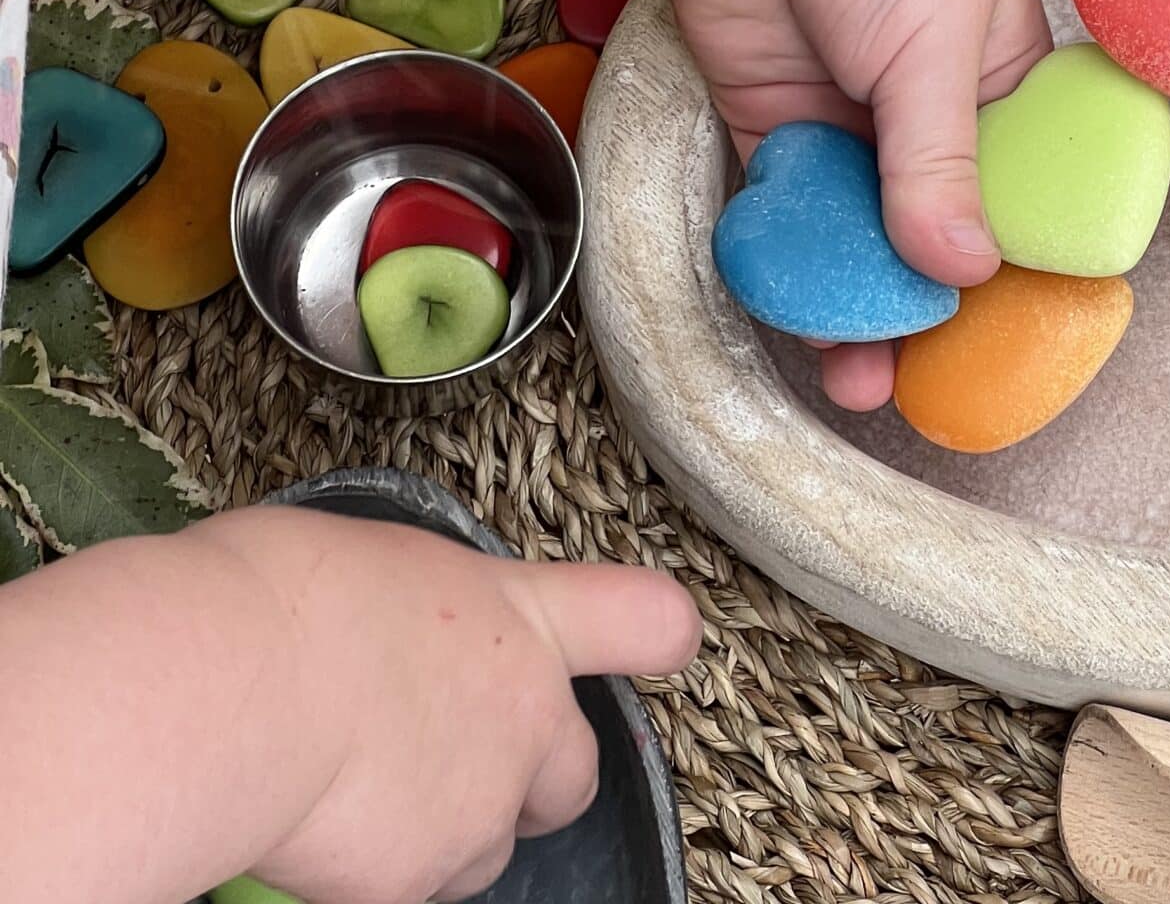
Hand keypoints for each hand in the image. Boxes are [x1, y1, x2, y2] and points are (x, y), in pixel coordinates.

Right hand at [0, 506, 701, 903]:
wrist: (238, 685)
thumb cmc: (280, 594)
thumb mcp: (371, 564)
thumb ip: (410, 612)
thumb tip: (371, 638)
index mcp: (514, 615)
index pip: (639, 619)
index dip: (655, 632)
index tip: (665, 637)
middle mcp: (520, 716)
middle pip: (573, 775)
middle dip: (532, 783)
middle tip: (452, 761)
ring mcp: (477, 810)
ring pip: (484, 851)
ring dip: (442, 835)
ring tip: (353, 794)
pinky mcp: (414, 886)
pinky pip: (403, 893)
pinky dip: (369, 877)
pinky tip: (312, 835)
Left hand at [664, 0, 1050, 408]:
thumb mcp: (938, 49)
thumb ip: (940, 168)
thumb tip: (963, 271)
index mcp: (1001, 76)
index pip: (1022, 190)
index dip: (1018, 264)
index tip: (1011, 340)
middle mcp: (927, 105)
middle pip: (936, 224)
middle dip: (930, 302)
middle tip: (923, 382)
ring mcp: (849, 114)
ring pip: (860, 229)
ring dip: (860, 301)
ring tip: (860, 377)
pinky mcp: (773, 119)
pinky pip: (791, 209)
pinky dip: (797, 262)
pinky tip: (806, 315)